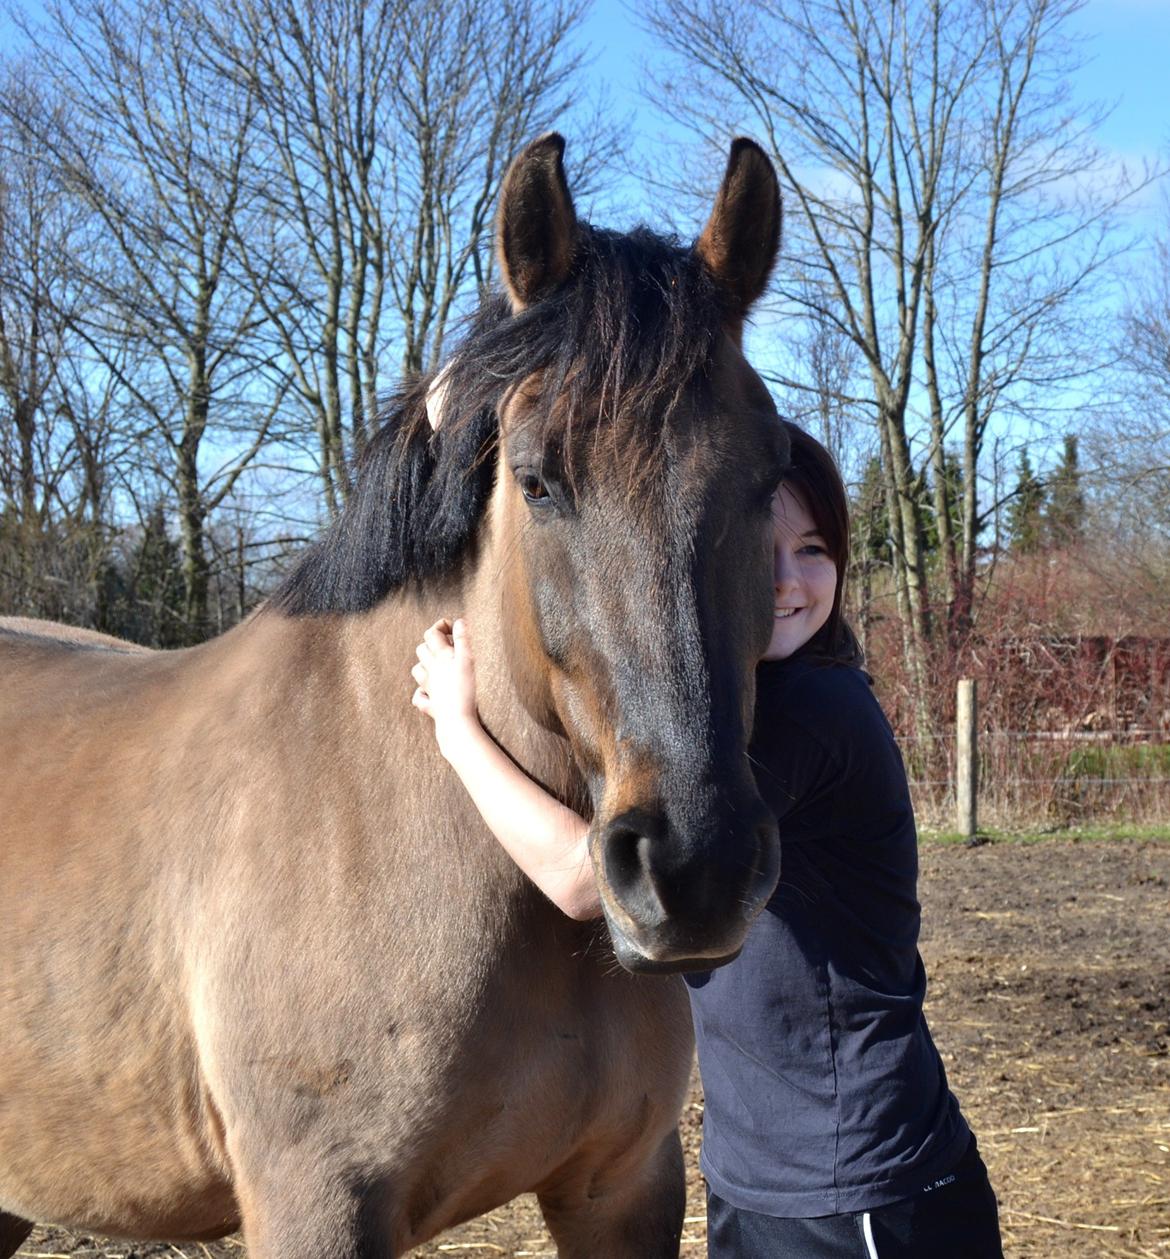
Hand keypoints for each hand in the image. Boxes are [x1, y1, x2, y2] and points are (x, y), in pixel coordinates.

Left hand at [411, 617, 479, 753]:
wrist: (458, 721)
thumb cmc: (466, 689)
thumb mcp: (469, 659)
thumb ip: (463, 638)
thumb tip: (459, 622)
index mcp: (440, 657)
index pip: (431, 633)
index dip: (441, 626)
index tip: (454, 629)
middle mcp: (430, 670)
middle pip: (421, 649)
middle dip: (432, 644)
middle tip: (449, 647)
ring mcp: (428, 688)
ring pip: (417, 670)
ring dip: (425, 665)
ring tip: (439, 666)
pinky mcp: (431, 706)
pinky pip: (419, 697)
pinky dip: (422, 693)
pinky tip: (430, 693)